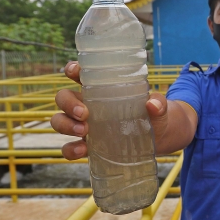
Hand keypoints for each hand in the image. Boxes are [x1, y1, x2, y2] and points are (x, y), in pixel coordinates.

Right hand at [51, 61, 168, 159]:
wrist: (160, 138)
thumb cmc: (155, 115)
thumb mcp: (160, 107)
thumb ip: (159, 103)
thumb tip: (153, 104)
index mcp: (102, 88)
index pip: (80, 74)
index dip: (72, 69)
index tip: (75, 72)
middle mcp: (88, 104)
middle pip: (63, 97)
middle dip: (68, 104)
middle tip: (85, 114)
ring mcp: (85, 125)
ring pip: (59, 120)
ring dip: (65, 125)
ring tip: (84, 131)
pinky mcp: (88, 145)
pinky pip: (69, 147)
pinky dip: (70, 149)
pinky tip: (83, 149)